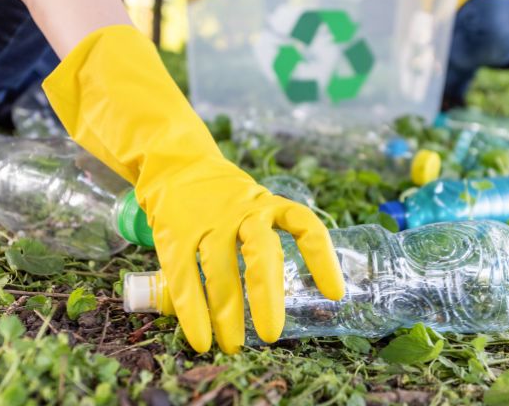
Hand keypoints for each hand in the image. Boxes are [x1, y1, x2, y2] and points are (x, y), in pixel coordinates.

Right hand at [42, 25, 343, 353]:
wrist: (173, 163)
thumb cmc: (222, 198)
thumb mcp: (252, 206)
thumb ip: (264, 244)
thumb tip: (280, 303)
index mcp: (267, 204)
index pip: (303, 225)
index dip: (321, 258)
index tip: (334, 292)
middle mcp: (241, 211)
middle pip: (260, 251)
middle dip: (267, 295)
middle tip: (272, 334)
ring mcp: (207, 222)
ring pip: (220, 270)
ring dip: (227, 313)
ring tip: (234, 345)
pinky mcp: (175, 234)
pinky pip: (185, 277)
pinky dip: (193, 312)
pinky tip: (201, 339)